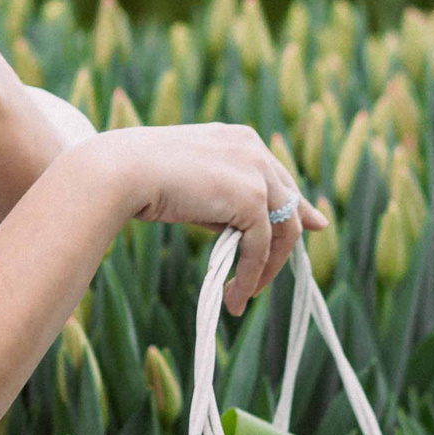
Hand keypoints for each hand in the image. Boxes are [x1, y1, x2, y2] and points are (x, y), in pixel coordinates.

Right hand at [81, 124, 328, 315]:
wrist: (120, 171)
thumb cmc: (138, 175)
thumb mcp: (191, 181)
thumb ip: (224, 198)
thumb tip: (244, 229)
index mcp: (238, 138)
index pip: (277, 175)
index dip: (294, 206)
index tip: (313, 225)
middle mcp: (254, 147)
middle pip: (288, 202)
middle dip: (286, 243)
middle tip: (267, 278)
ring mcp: (256, 170)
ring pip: (282, 228)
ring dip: (266, 268)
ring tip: (242, 296)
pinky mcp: (252, 197)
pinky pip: (260, 246)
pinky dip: (250, 275)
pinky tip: (232, 295)